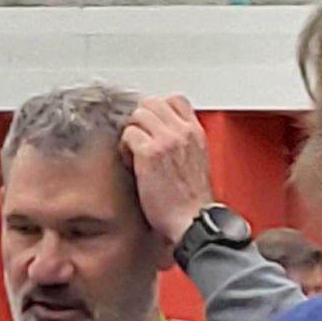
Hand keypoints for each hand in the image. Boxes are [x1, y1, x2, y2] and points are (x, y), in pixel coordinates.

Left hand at [119, 94, 214, 245]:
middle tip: (139, 140)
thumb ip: (183, 142)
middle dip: (141, 120)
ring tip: (134, 152)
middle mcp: (182, 132)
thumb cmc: (191, 201)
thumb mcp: (196, 161)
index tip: (152, 126)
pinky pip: (129, 134)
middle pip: (152, 103)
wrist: (192, 220)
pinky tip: (131, 163)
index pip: (175, 100)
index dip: (158, 109)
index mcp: (195, 133)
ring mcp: (166, 140)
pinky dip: (125, 147)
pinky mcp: (150, 154)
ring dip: (132, 132)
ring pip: (138, 115)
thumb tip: (162, 133)